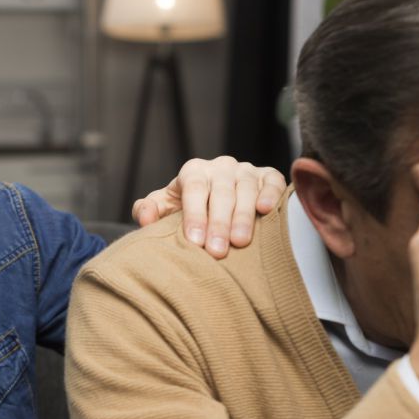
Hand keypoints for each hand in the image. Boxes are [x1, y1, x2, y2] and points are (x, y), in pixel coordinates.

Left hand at [134, 156, 286, 258]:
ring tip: (240, 242)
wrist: (216, 203)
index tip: (195, 241)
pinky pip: (272, 181)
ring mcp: (246, 170)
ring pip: (246, 189)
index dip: (194, 214)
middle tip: (216, 251)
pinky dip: (270, 194)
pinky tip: (266, 210)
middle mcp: (220, 167)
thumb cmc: (188, 210)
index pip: (194, 189)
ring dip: (243, 216)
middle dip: (218, 223)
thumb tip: (145, 217)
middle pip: (221, 192)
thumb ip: (148, 211)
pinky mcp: (268, 176)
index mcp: (194, 172)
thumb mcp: (166, 209)